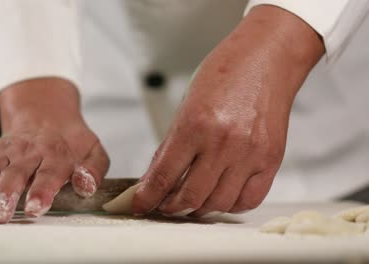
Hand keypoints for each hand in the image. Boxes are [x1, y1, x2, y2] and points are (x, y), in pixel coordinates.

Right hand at [0, 78, 109, 222]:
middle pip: (15, 174)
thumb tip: (85, 185)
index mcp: (57, 154)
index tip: (34, 208)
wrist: (47, 114)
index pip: (49, 174)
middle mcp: (29, 152)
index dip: (41, 191)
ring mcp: (6, 152)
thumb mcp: (94, 152)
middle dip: (5, 195)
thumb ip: (94, 170)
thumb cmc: (73, 142)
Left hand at [132, 5, 323, 216]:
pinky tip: (220, 197)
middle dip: (171, 208)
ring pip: (218, 203)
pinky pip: (248, 200)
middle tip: (164, 206)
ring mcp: (250, 154)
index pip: (164, 175)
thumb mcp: (186, 106)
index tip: (140, 205)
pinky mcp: (271, 160)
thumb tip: (155, 178)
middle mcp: (223, 143)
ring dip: (199, 209)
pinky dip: (230, 205)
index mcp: (195, 125)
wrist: (267, 60)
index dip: (148, 197)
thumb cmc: (225, 75)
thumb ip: (172, 146)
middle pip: (191, 197)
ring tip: (191, 202)